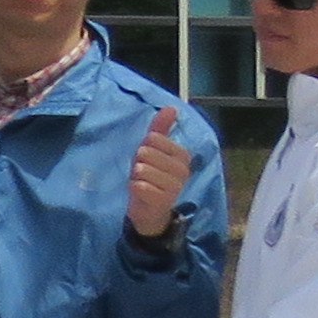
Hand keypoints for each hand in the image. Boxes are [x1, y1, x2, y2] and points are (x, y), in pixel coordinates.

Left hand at [126, 107, 189, 241]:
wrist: (150, 210)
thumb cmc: (151, 176)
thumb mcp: (153, 151)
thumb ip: (161, 129)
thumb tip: (171, 107)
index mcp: (182, 156)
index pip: (154, 138)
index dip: (144, 146)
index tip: (148, 157)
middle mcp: (182, 170)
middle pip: (147, 152)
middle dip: (139, 161)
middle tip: (143, 171)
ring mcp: (174, 187)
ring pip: (143, 168)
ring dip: (136, 174)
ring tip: (141, 181)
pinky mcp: (163, 201)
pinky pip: (141, 186)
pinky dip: (135, 186)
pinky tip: (139, 190)